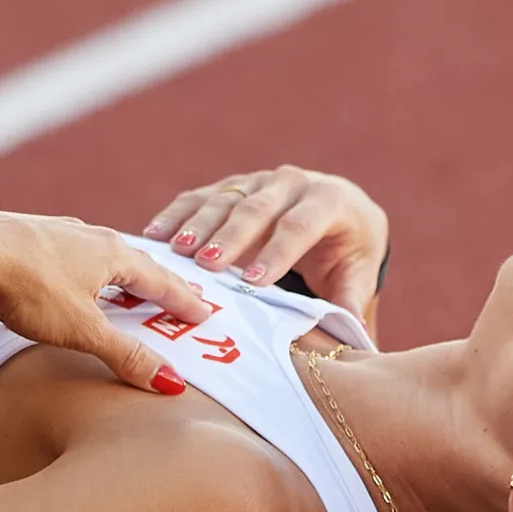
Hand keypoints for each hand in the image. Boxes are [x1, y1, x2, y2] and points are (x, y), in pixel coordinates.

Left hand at [0, 211, 212, 393]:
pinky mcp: (29, 234)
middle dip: (159, 283)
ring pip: (102, 252)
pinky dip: (88, 265)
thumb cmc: (26, 287)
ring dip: (122, 271)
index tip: (205, 313)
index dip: (185, 301)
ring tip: (131, 284)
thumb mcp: (83, 330)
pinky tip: (75, 271)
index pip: (162, 281)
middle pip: (136, 262)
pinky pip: (73, 250)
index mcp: (114, 255)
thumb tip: (171, 383)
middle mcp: (91, 236)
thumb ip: (126, 356)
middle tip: (178, 297)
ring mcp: (58, 231)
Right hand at [143, 165, 388, 323]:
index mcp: (328, 201)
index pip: (299, 227)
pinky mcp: (233, 186)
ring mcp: (258, 181)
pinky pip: (200, 197)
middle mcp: (292, 183)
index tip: (254, 283)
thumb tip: (350, 330)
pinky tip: (154, 236)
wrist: (341, 209)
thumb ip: (352, 299)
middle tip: (207, 265)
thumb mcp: (358, 273)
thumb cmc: (349, 249)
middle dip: (230, 237)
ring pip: (224, 200)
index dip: (276, 253)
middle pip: (257, 209)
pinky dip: (176, 215)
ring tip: (175, 252)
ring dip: (197, 226)